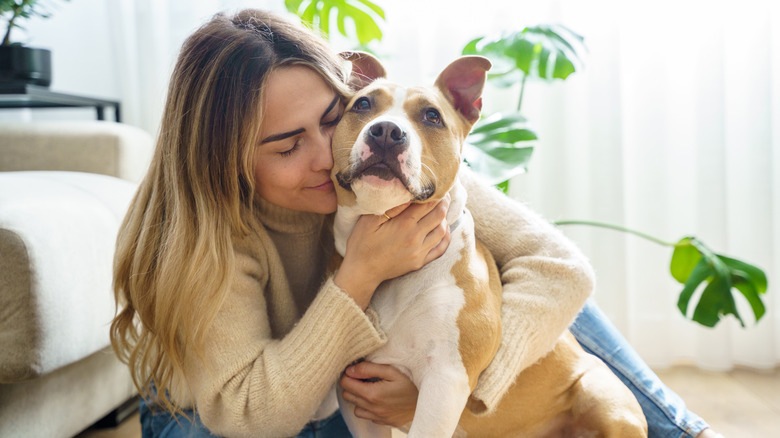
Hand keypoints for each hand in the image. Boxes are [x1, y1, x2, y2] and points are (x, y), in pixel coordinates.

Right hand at [335, 194, 451, 308]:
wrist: (361, 272)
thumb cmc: (362, 243)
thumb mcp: (370, 219)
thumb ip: (391, 206)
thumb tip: (409, 192)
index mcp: (404, 224)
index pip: (428, 204)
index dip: (436, 193)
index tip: (437, 185)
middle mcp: (415, 238)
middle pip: (439, 215)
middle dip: (443, 203)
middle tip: (443, 194)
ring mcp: (420, 252)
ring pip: (442, 231)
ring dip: (444, 218)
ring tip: (441, 209)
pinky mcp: (420, 262)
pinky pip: (440, 248)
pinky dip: (445, 237)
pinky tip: (443, 229)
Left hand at [339, 361, 417, 426]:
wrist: (430, 399)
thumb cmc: (411, 382)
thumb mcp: (391, 370)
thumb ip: (368, 369)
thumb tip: (350, 370)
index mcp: (372, 394)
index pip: (346, 384)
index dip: (347, 375)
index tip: (355, 370)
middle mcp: (373, 408)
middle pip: (348, 396)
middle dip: (351, 385)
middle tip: (362, 377)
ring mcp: (379, 417)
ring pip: (356, 409)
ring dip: (359, 398)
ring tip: (370, 389)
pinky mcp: (386, 421)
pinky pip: (368, 416)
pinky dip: (369, 408)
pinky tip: (379, 399)